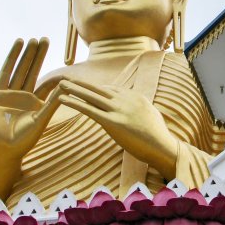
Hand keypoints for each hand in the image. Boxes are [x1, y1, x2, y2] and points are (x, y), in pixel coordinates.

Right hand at [0, 38, 61, 160]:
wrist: (2, 150)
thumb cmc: (23, 141)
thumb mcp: (41, 120)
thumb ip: (52, 103)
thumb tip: (66, 86)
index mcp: (35, 103)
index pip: (46, 83)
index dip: (53, 72)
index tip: (62, 59)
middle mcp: (23, 96)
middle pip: (32, 71)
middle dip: (38, 55)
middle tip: (46, 39)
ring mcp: (9, 94)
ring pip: (20, 69)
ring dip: (26, 54)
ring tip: (33, 39)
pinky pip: (6, 72)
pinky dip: (12, 58)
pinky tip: (18, 45)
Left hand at [57, 79, 178, 179]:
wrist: (163, 147)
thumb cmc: (159, 136)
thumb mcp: (151, 116)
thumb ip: (140, 110)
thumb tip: (136, 111)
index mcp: (136, 97)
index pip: (112, 90)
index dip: (96, 90)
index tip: (85, 88)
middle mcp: (126, 100)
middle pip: (99, 89)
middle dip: (82, 83)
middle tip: (68, 77)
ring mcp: (119, 110)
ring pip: (92, 96)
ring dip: (74, 89)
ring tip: (61, 84)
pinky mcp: (112, 122)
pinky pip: (90, 109)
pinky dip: (75, 103)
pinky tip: (64, 99)